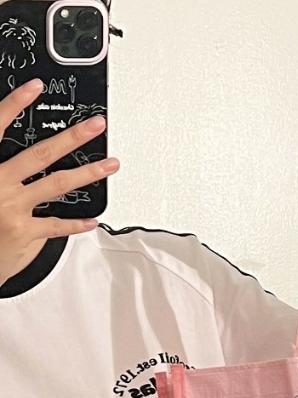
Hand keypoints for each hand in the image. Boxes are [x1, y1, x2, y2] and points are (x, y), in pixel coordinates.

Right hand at [0, 79, 118, 284]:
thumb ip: (0, 165)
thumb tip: (25, 157)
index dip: (15, 105)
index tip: (35, 88)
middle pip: (41, 154)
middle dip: (73, 138)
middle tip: (96, 126)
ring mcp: (12, 208)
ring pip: (57, 185)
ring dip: (88, 173)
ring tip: (110, 165)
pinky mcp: (23, 233)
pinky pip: (56, 225)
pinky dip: (76, 224)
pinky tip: (93, 220)